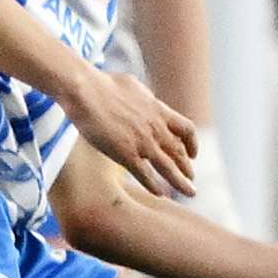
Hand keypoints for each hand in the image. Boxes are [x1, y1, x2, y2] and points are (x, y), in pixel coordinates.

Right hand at [64, 68, 198, 197]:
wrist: (85, 90)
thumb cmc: (102, 83)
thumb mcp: (133, 86)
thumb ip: (144, 98)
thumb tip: (144, 98)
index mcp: (158, 111)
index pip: (186, 130)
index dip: (192, 144)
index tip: (192, 154)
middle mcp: (156, 128)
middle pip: (179, 153)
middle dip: (187, 168)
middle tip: (191, 179)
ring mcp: (142, 142)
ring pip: (168, 168)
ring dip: (181, 182)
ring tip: (190, 192)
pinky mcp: (125, 153)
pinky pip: (145, 175)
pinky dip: (154, 186)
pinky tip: (159, 194)